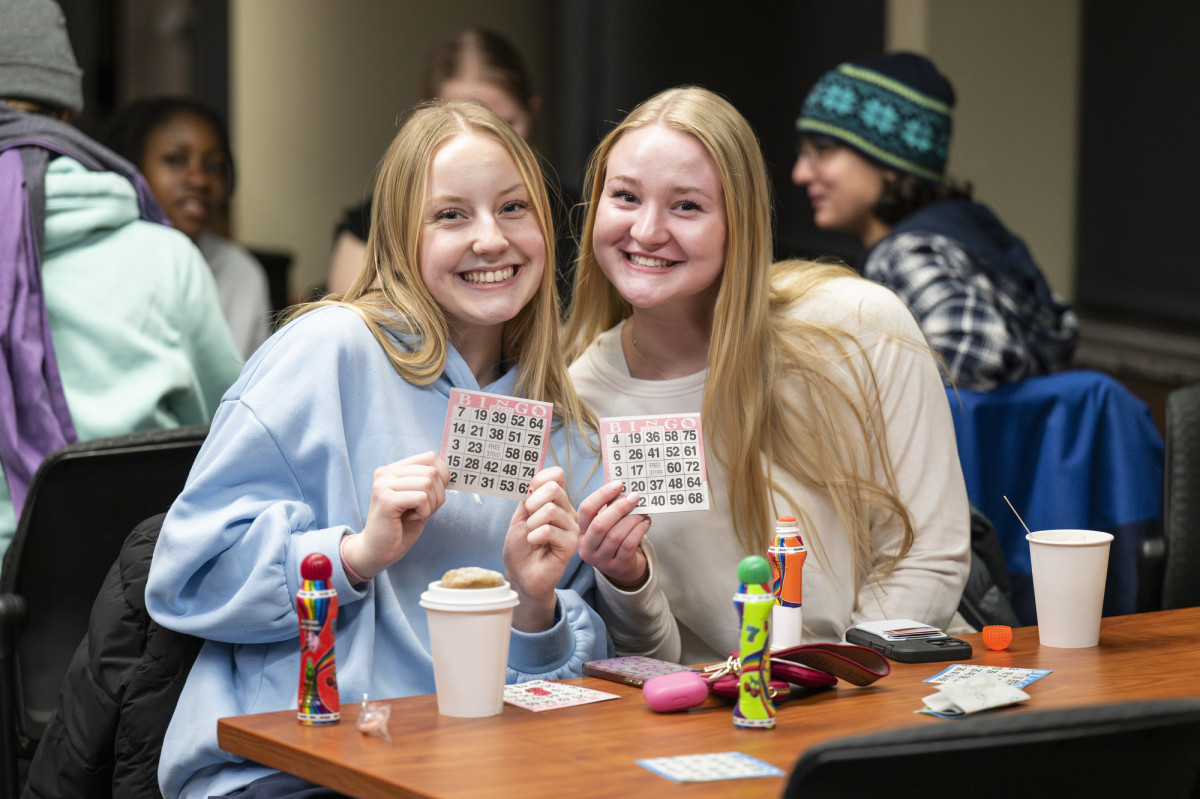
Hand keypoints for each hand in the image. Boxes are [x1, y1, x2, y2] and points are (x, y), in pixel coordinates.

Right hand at [343, 451, 449, 579]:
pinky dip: (424, 512)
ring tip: (416, 514)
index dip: (442, 476)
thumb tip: (450, 470)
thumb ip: (429, 481)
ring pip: (428, 483)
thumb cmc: (401, 525)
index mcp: (393, 469)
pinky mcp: (386, 500)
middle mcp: (386, 472)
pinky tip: (411, 518)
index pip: (430, 457)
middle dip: (438, 495)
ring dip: (431, 505)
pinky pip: (422, 498)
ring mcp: (384, 485)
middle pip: (432, 472)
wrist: (379, 550)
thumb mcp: (418, 497)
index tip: (434, 495)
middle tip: (423, 510)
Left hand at [503, 467, 578, 631]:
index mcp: (557, 501)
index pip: (556, 474)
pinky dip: (534, 537)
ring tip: (532, 537)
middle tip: (528, 521)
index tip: (526, 497)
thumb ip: (528, 495)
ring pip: (550, 509)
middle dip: (532, 503)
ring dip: (532, 525)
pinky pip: (549, 529)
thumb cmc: (521, 547)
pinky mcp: (571, 544)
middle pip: (553, 488)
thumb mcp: (520, 515)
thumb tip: (534, 475)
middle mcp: (568, 511)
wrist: (520, 575)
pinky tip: (536, 546)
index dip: (538, 480)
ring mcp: (571, 527)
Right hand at [577, 480, 650, 588]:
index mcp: (580, 531)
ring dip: (632, 519)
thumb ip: (609, 506)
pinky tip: (645, 522)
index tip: (618, 484)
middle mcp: (587, 547)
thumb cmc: (612, 539)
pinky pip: (629, 545)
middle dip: (619, 508)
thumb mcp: (605, 524)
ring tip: (642, 511)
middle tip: (635, 497)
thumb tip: (623, 486)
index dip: (601, 495)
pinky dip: (639, 530)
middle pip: (600, 524)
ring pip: (616, 535)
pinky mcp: (618, 566)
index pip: (586, 509)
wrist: (622, 568)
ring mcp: (601, 560)